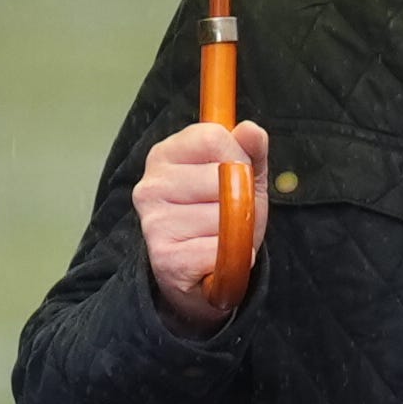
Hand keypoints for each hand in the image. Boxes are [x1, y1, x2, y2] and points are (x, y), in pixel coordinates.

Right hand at [137, 119, 265, 327]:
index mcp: (165, 154)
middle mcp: (151, 185)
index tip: (237, 174)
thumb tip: (251, 129)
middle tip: (229, 214)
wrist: (203, 274)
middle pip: (221, 178)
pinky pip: (216, 251)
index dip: (238, 157)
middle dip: (240, 199)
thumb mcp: (243, 177)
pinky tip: (214, 258)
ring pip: (222, 218)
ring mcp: (153, 221)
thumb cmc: (220, 217)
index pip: (212, 137)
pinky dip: (227, 258)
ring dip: (234, 232)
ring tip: (220, 237)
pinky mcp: (163, 257)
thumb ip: (251, 150)